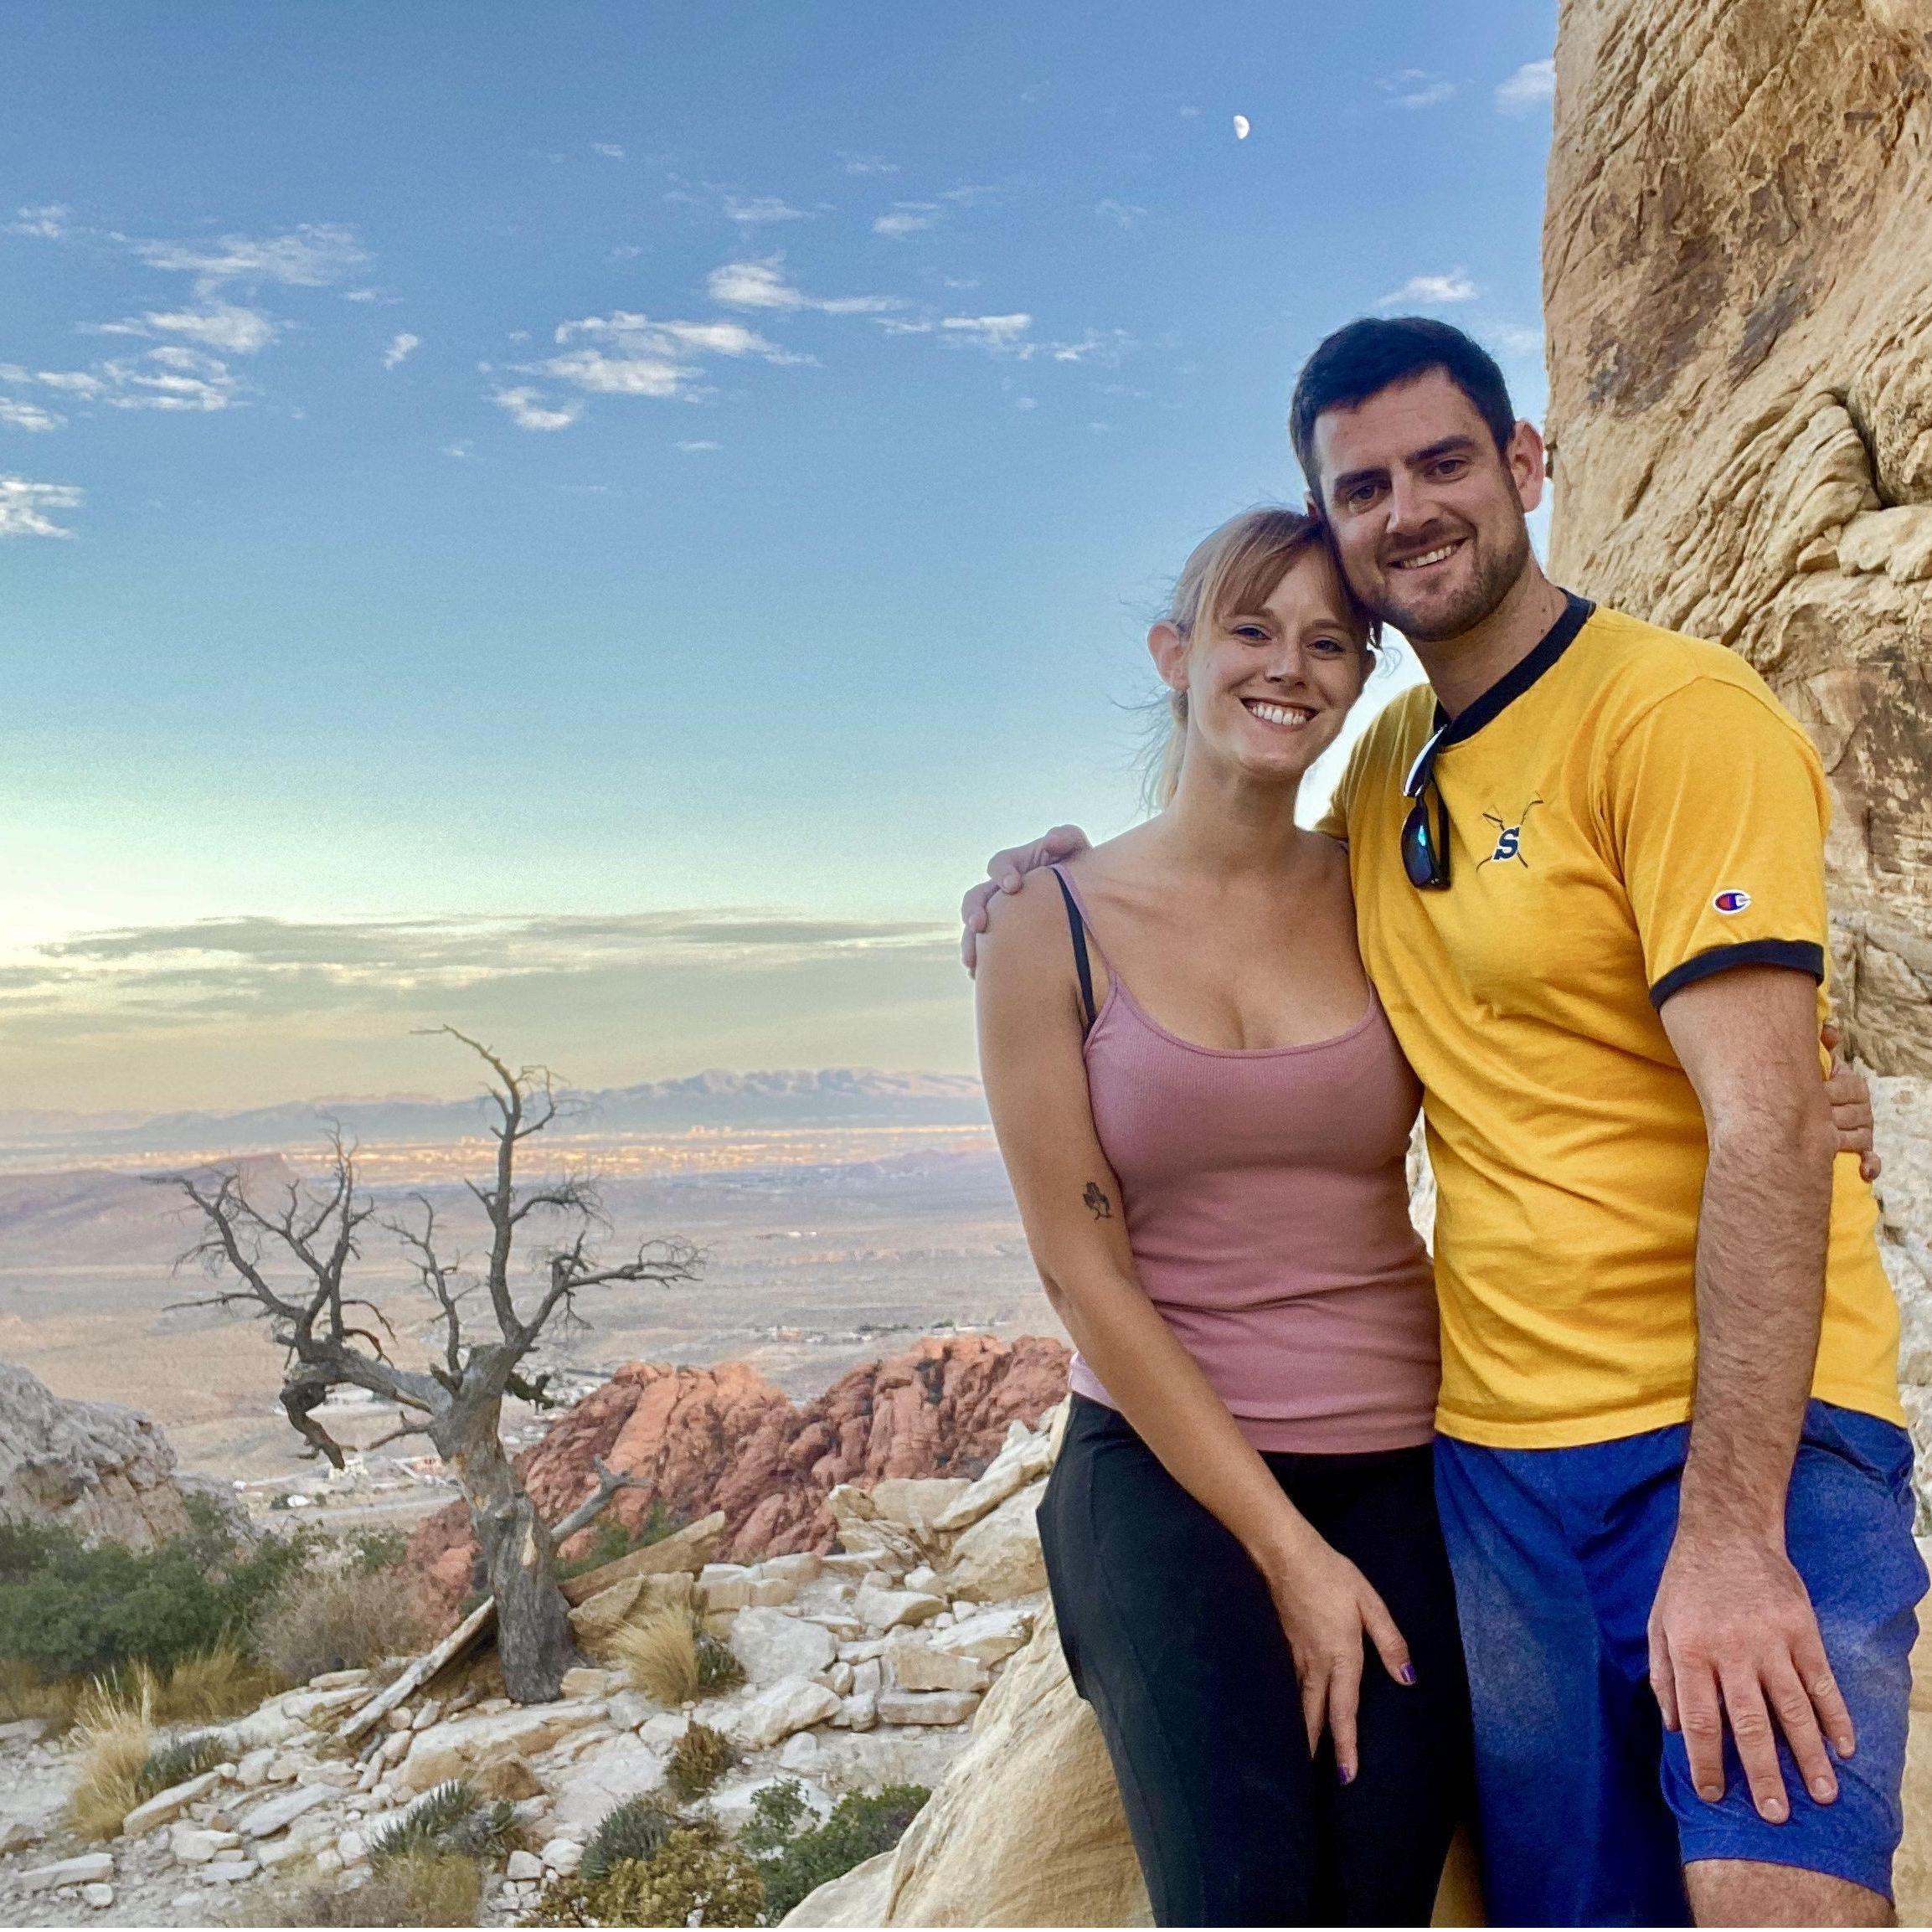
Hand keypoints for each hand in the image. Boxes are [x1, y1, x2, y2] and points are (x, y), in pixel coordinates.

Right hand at [959, 825, 1091, 973]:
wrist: (1088, 903)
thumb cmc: (1080, 870)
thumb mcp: (1077, 850)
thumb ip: (1066, 837)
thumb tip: (1050, 841)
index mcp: (1015, 867)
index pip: (998, 864)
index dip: (1001, 872)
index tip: (1013, 885)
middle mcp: (1000, 893)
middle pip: (976, 898)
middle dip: (973, 910)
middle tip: (979, 925)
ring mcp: (999, 919)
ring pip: (973, 930)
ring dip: (970, 943)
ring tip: (972, 961)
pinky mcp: (1003, 943)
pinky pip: (985, 955)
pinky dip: (980, 966)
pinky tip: (980, 978)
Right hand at [1260, 1528, 1413, 1785]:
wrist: (1284, 1554)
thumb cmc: (1332, 1574)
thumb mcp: (1370, 1602)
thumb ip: (1390, 1641)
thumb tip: (1409, 1678)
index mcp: (1342, 1656)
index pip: (1345, 1711)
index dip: (1347, 1745)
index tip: (1348, 1775)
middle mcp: (1315, 1664)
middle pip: (1314, 1716)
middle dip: (1315, 1749)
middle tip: (1314, 1780)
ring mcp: (1293, 1655)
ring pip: (1296, 1703)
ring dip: (1299, 1731)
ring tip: (1298, 1756)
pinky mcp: (1280, 1644)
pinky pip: (1285, 1685)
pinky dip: (1287, 1705)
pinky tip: (1286, 1711)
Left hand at [1648, 1527, 1853, 1821]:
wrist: (1726, 1532)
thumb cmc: (1686, 1584)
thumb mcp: (1658, 1624)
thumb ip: (1662, 1676)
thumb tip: (1673, 1730)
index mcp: (1690, 1650)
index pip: (1699, 1719)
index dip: (1706, 1761)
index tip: (1714, 1794)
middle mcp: (1731, 1650)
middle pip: (1749, 1723)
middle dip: (1763, 1773)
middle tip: (1775, 1814)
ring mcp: (1771, 1640)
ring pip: (1792, 1708)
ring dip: (1808, 1755)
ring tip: (1822, 1794)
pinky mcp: (1802, 1630)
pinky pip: (1821, 1682)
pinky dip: (1834, 1717)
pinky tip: (1842, 1748)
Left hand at [1821, 1022, 1879, 1182]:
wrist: (1806, 1112)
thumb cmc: (1813, 1085)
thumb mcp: (1817, 1065)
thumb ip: (1822, 1048)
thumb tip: (1828, 1030)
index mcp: (1852, 1086)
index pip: (1851, 1087)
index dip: (1832, 1090)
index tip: (1818, 1092)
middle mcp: (1861, 1108)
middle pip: (1857, 1113)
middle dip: (1834, 1116)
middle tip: (1816, 1119)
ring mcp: (1863, 1130)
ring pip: (1862, 1135)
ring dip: (1846, 1139)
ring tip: (1828, 1142)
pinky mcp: (1862, 1151)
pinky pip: (1872, 1159)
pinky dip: (1870, 1164)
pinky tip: (1865, 1171)